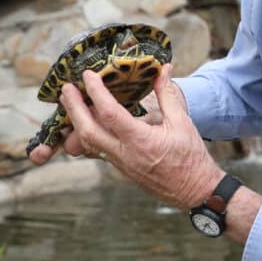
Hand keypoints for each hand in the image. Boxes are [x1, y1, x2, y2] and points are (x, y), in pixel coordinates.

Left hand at [29, 63, 222, 210]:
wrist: (194, 190)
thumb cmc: (191, 157)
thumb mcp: (182, 122)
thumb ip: (168, 95)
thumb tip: (164, 70)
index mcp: (140, 141)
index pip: (110, 113)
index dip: (96, 92)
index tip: (88, 76)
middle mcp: (125, 154)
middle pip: (88, 131)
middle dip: (73, 108)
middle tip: (66, 89)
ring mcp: (120, 164)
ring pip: (89, 142)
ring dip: (77, 121)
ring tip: (72, 102)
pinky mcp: (121, 169)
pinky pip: (98, 149)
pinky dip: (89, 132)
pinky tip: (89, 120)